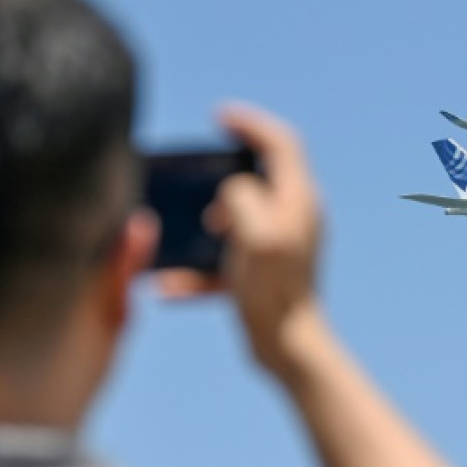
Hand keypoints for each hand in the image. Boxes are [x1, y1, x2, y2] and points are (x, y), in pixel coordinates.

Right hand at [159, 105, 325, 378]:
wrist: (286, 349)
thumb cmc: (273, 291)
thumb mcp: (255, 232)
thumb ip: (242, 196)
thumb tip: (231, 190)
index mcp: (298, 200)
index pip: (280, 143)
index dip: (250, 123)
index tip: (218, 117)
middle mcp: (294, 219)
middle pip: (258, 179)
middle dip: (224, 177)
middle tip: (200, 183)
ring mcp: (280, 247)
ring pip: (238, 220)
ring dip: (208, 223)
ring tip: (191, 232)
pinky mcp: (264, 275)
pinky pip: (225, 262)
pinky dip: (198, 270)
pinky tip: (168, 287)